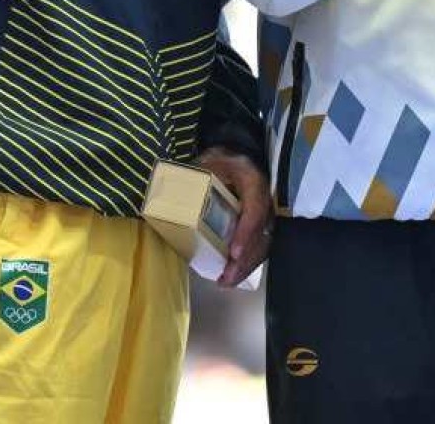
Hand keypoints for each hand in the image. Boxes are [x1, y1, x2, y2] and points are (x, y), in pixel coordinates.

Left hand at [197, 147, 272, 285]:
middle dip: (244, 260)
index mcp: (253, 182)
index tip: (233, 254)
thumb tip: (168, 197)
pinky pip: (259, 246)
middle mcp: (265, 201)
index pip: (255, 210)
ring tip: (226, 281)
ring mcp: (266, 214)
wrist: (239, 153)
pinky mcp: (262, 224)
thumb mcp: (209, 162)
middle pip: (261, 235)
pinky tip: (232, 275)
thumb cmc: (222, 159)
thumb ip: (193, 179)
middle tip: (225, 278)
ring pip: (263, 245)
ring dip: (246, 266)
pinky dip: (247, 263)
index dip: (246, 234)